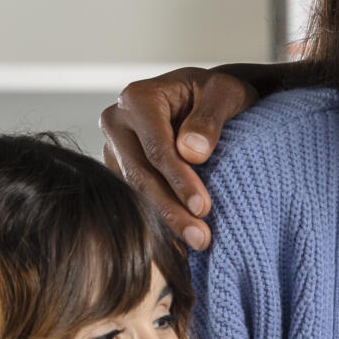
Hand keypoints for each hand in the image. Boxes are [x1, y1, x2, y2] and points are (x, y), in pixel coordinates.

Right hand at [98, 67, 257, 249]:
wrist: (206, 99)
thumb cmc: (218, 94)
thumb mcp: (226, 94)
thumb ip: (210, 118)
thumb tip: (192, 151)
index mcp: (137, 98)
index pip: (157, 148)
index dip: (179, 180)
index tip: (203, 208)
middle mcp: (116, 122)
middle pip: (140, 174)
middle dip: (171, 210)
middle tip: (201, 238)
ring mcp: (113, 148)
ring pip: (133, 192)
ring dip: (164, 222)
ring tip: (196, 245)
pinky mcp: (118, 169)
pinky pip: (134, 199)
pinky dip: (158, 221)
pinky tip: (180, 244)